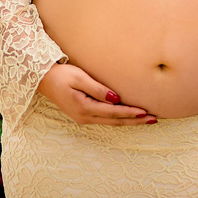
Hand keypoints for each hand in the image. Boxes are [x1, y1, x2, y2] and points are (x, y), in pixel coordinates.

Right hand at [37, 63, 157, 124]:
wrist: (43, 80)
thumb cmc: (62, 75)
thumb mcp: (79, 78)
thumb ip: (98, 89)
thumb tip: (116, 99)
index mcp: (84, 108)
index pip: (114, 112)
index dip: (131, 113)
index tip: (146, 113)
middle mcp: (85, 117)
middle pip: (115, 121)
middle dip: (135, 121)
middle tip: (154, 120)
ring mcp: (83, 118)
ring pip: (111, 122)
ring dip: (129, 121)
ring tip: (146, 120)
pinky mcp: (83, 115)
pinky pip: (105, 119)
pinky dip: (119, 119)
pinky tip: (128, 117)